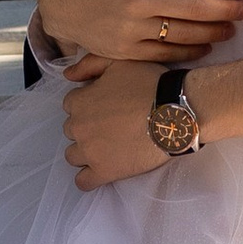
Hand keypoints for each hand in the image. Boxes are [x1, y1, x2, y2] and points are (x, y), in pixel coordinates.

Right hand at [35, 0, 242, 67]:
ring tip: (231, 29)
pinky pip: (166, 53)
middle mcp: (138, 1)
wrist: (59, 5)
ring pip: (184, 33)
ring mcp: (132, 29)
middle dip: (225, 9)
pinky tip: (206, 47)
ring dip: (213, 32)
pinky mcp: (127, 50)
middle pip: (194, 7)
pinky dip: (190, 51)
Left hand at [62, 57, 176, 189]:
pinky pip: (83, 182)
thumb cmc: (149, 84)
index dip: (88, 104)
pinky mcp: (104, 172)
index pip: (71, 105)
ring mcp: (90, 152)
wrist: (175, 112)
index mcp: (79, 102)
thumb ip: (89, 64)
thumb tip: (67, 75)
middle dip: (87, 127)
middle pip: (71, 130)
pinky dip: (88, 178)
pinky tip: (99, 171)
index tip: (105, 106)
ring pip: (73, 156)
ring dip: (85, 151)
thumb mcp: (119, 61)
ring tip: (107, 147)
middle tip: (111, 125)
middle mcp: (79, 128)